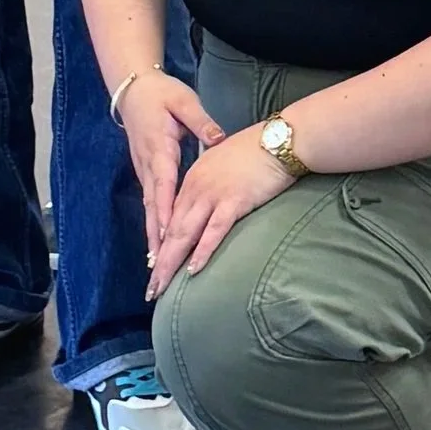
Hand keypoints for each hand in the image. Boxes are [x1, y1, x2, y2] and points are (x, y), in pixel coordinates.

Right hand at [118, 70, 223, 260]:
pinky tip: (157, 243)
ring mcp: (145, 170)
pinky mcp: (146, 171)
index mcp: (159, 149)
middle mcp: (149, 165)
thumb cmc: (162, 93)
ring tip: (156, 265)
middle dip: (156, 238)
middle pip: (153, 206)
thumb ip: (200, 121)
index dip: (167, 212)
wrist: (134, 88)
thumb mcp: (183, 101)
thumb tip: (218, 138)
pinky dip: (154, 224)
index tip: (170, 237)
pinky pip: (150, 203)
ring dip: (153, 237)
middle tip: (159, 267)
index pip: (164, 186)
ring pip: (150, 209)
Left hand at [147, 124, 295, 296]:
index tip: (154, 267)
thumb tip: (207, 205)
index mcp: (193, 179)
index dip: (162, 245)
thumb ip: (211, 184)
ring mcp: (213, 195)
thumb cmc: (256, 151)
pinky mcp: (234, 201)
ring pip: (186, 234)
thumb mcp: (222, 164)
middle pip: (173, 231)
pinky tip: (194, 270)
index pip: (171, 218)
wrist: (279, 140)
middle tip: (151, 290)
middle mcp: (197, 188)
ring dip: (172, 263)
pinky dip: (203, 251)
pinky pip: (215, 230)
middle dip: (160, 263)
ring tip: (163, 287)